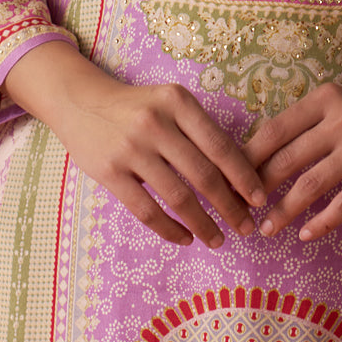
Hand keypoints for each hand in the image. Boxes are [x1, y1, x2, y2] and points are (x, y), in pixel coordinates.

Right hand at [3, 41, 264, 248]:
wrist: (81, 102)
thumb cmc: (138, 106)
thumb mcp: (170, 102)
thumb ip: (199, 131)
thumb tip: (238, 175)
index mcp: (178, 102)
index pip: (220, 146)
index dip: (243, 176)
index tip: (260, 199)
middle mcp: (156, 123)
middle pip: (203, 174)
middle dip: (230, 206)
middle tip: (246, 226)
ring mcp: (131, 149)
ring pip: (177, 196)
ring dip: (203, 224)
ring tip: (218, 240)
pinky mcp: (110, 172)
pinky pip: (146, 210)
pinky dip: (169, 229)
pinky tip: (184, 239)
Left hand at [242, 71, 341, 242]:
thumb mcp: (338, 107)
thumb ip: (304, 125)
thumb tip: (255, 159)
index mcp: (325, 98)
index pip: (275, 130)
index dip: (248, 160)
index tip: (231, 183)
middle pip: (288, 159)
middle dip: (259, 190)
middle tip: (241, 213)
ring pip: (311, 184)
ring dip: (284, 211)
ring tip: (267, 229)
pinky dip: (322, 222)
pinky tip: (306, 234)